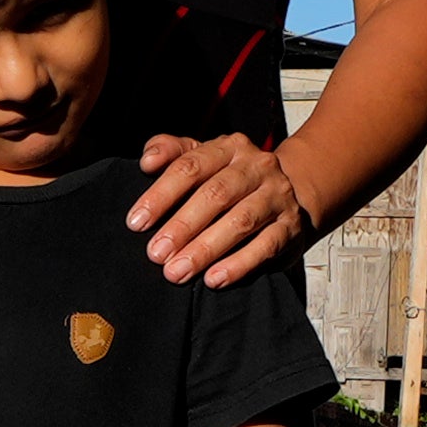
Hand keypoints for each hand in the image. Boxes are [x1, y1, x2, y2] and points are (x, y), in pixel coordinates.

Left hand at [130, 131, 312, 284]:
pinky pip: (265, 246)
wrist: (289, 193)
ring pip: (241, 221)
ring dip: (205, 249)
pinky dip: (238, 264)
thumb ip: (172, 153)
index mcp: (229, 147)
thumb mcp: (202, 158)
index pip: (190, 166)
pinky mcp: (290, 227)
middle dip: (182, 226)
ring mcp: (277, 196)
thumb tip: (147, 161)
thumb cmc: (229, 179)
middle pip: (216, 194)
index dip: (161, 195)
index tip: (136, 223)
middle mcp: (256, 167)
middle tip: (156, 254)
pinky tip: (214, 279)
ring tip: (177, 272)